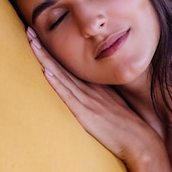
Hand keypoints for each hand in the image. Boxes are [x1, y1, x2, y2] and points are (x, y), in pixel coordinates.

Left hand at [26, 27, 158, 162]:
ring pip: (61, 75)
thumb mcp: (111, 106)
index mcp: (94, 87)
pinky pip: (68, 96)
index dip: (53, 51)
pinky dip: (57, 83)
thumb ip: (99, 98)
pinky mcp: (86, 115)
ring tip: (32, 42)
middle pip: (62, 65)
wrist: (141, 143)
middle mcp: (89, 90)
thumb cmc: (127, 127)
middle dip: (45, 48)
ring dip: (46, 59)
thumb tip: (88, 95)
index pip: (69, 66)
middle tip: (29, 29)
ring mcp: (87, 101)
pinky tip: (46, 71)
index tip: (39, 36)